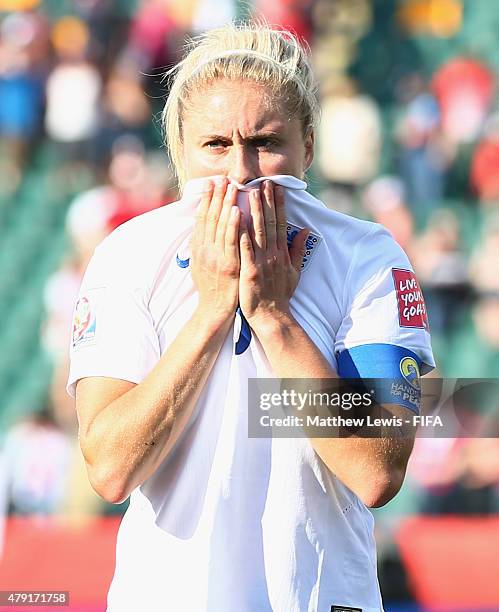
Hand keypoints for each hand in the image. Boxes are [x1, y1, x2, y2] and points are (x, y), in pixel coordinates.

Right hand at [190, 177, 240, 324]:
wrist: (214, 310)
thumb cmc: (212, 288)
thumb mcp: (201, 264)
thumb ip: (203, 246)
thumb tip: (201, 230)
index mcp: (200, 248)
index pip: (203, 218)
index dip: (207, 199)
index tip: (212, 183)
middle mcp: (205, 249)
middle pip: (210, 217)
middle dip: (216, 196)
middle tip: (221, 177)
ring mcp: (216, 257)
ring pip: (219, 225)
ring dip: (225, 204)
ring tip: (230, 186)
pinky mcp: (227, 264)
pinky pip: (231, 241)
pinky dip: (232, 224)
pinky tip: (237, 210)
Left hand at [238, 180, 307, 331]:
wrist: (272, 316)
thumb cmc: (281, 294)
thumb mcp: (295, 271)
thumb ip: (298, 250)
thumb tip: (306, 230)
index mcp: (283, 253)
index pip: (281, 223)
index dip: (279, 204)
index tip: (277, 188)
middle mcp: (273, 254)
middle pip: (270, 223)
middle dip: (267, 201)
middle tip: (264, 182)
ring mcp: (262, 262)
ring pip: (258, 231)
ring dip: (255, 211)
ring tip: (251, 192)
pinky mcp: (250, 271)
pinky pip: (246, 249)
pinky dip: (242, 233)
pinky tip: (238, 219)